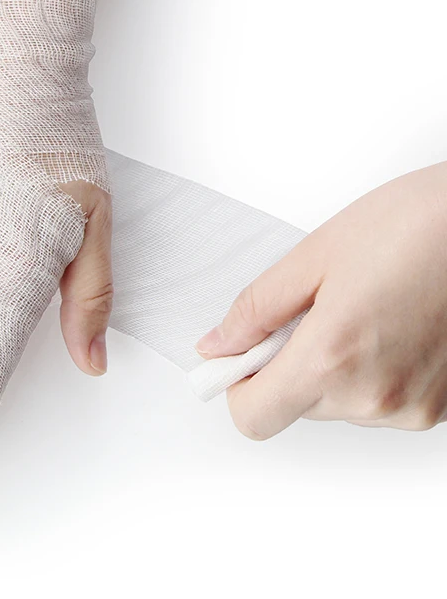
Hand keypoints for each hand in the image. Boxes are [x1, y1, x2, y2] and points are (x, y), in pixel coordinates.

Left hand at [195, 162, 446, 438]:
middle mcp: (375, 398)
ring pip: (335, 404)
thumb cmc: (414, 225)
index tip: (240, 355)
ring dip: (330, 366)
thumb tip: (219, 345)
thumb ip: (256, 310)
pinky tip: (385, 325)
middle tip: (310, 310)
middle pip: (293, 406)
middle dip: (287, 363)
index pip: (254, 417)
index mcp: (333, 358)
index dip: (238, 384)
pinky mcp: (439, 408)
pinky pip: (376, 401)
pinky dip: (367, 371)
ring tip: (358, 310)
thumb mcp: (314, 256)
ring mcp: (413, 408)